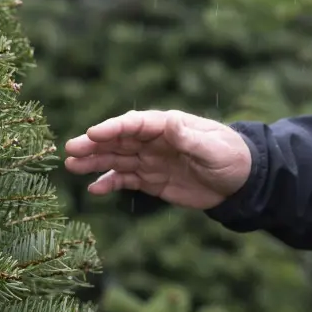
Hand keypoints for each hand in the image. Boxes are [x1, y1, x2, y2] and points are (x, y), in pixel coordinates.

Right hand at [63, 110, 251, 208]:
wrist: (240, 181)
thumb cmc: (231, 157)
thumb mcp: (213, 148)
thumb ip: (190, 138)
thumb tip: (171, 122)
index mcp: (169, 126)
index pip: (135, 124)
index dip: (114, 128)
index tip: (93, 133)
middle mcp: (155, 141)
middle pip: (119, 140)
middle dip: (95, 144)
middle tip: (71, 149)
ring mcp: (151, 160)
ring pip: (117, 159)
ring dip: (95, 162)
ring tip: (72, 166)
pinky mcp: (152, 180)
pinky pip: (126, 179)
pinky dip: (109, 183)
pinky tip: (94, 189)